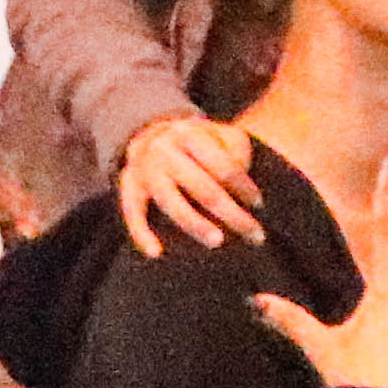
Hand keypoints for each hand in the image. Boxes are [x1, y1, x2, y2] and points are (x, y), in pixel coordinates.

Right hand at [116, 110, 270, 256]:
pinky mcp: (128, 185)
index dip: (244, 188)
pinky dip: (141, 233)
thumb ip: (236, 152)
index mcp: (190, 134)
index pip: (223, 166)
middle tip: (255, 235)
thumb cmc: (198, 143)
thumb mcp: (220, 135)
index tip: (259, 205)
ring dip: (195, 224)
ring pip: (171, 202)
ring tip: (217, 242)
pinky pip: (132, 212)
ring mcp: (144, 168)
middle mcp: (163, 149)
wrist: (152, 134)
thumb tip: (244, 184)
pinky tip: (155, 253)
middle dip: (231, 214)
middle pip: (202, 187)